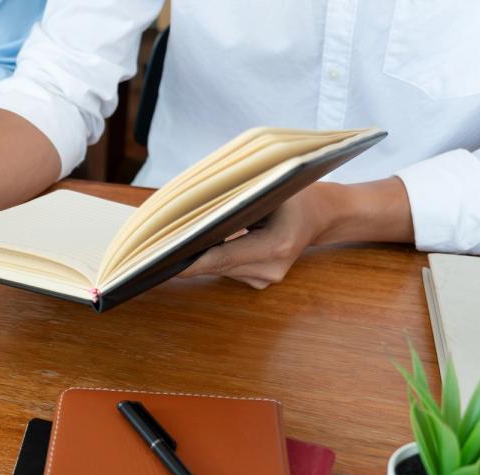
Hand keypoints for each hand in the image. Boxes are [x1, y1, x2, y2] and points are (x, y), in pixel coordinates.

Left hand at [178, 178, 415, 288]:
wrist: (323, 214)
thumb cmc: (297, 194)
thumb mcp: (269, 188)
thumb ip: (234, 201)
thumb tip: (191, 208)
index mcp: (275, 247)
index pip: (220, 257)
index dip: (189, 260)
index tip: (160, 260)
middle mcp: (270, 270)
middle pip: (215, 265)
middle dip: (188, 253)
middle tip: (156, 244)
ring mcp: (266, 279)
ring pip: (218, 268)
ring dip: (201, 253)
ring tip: (182, 236)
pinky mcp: (259, 281)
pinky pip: (227, 268)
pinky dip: (215, 255)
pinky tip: (210, 240)